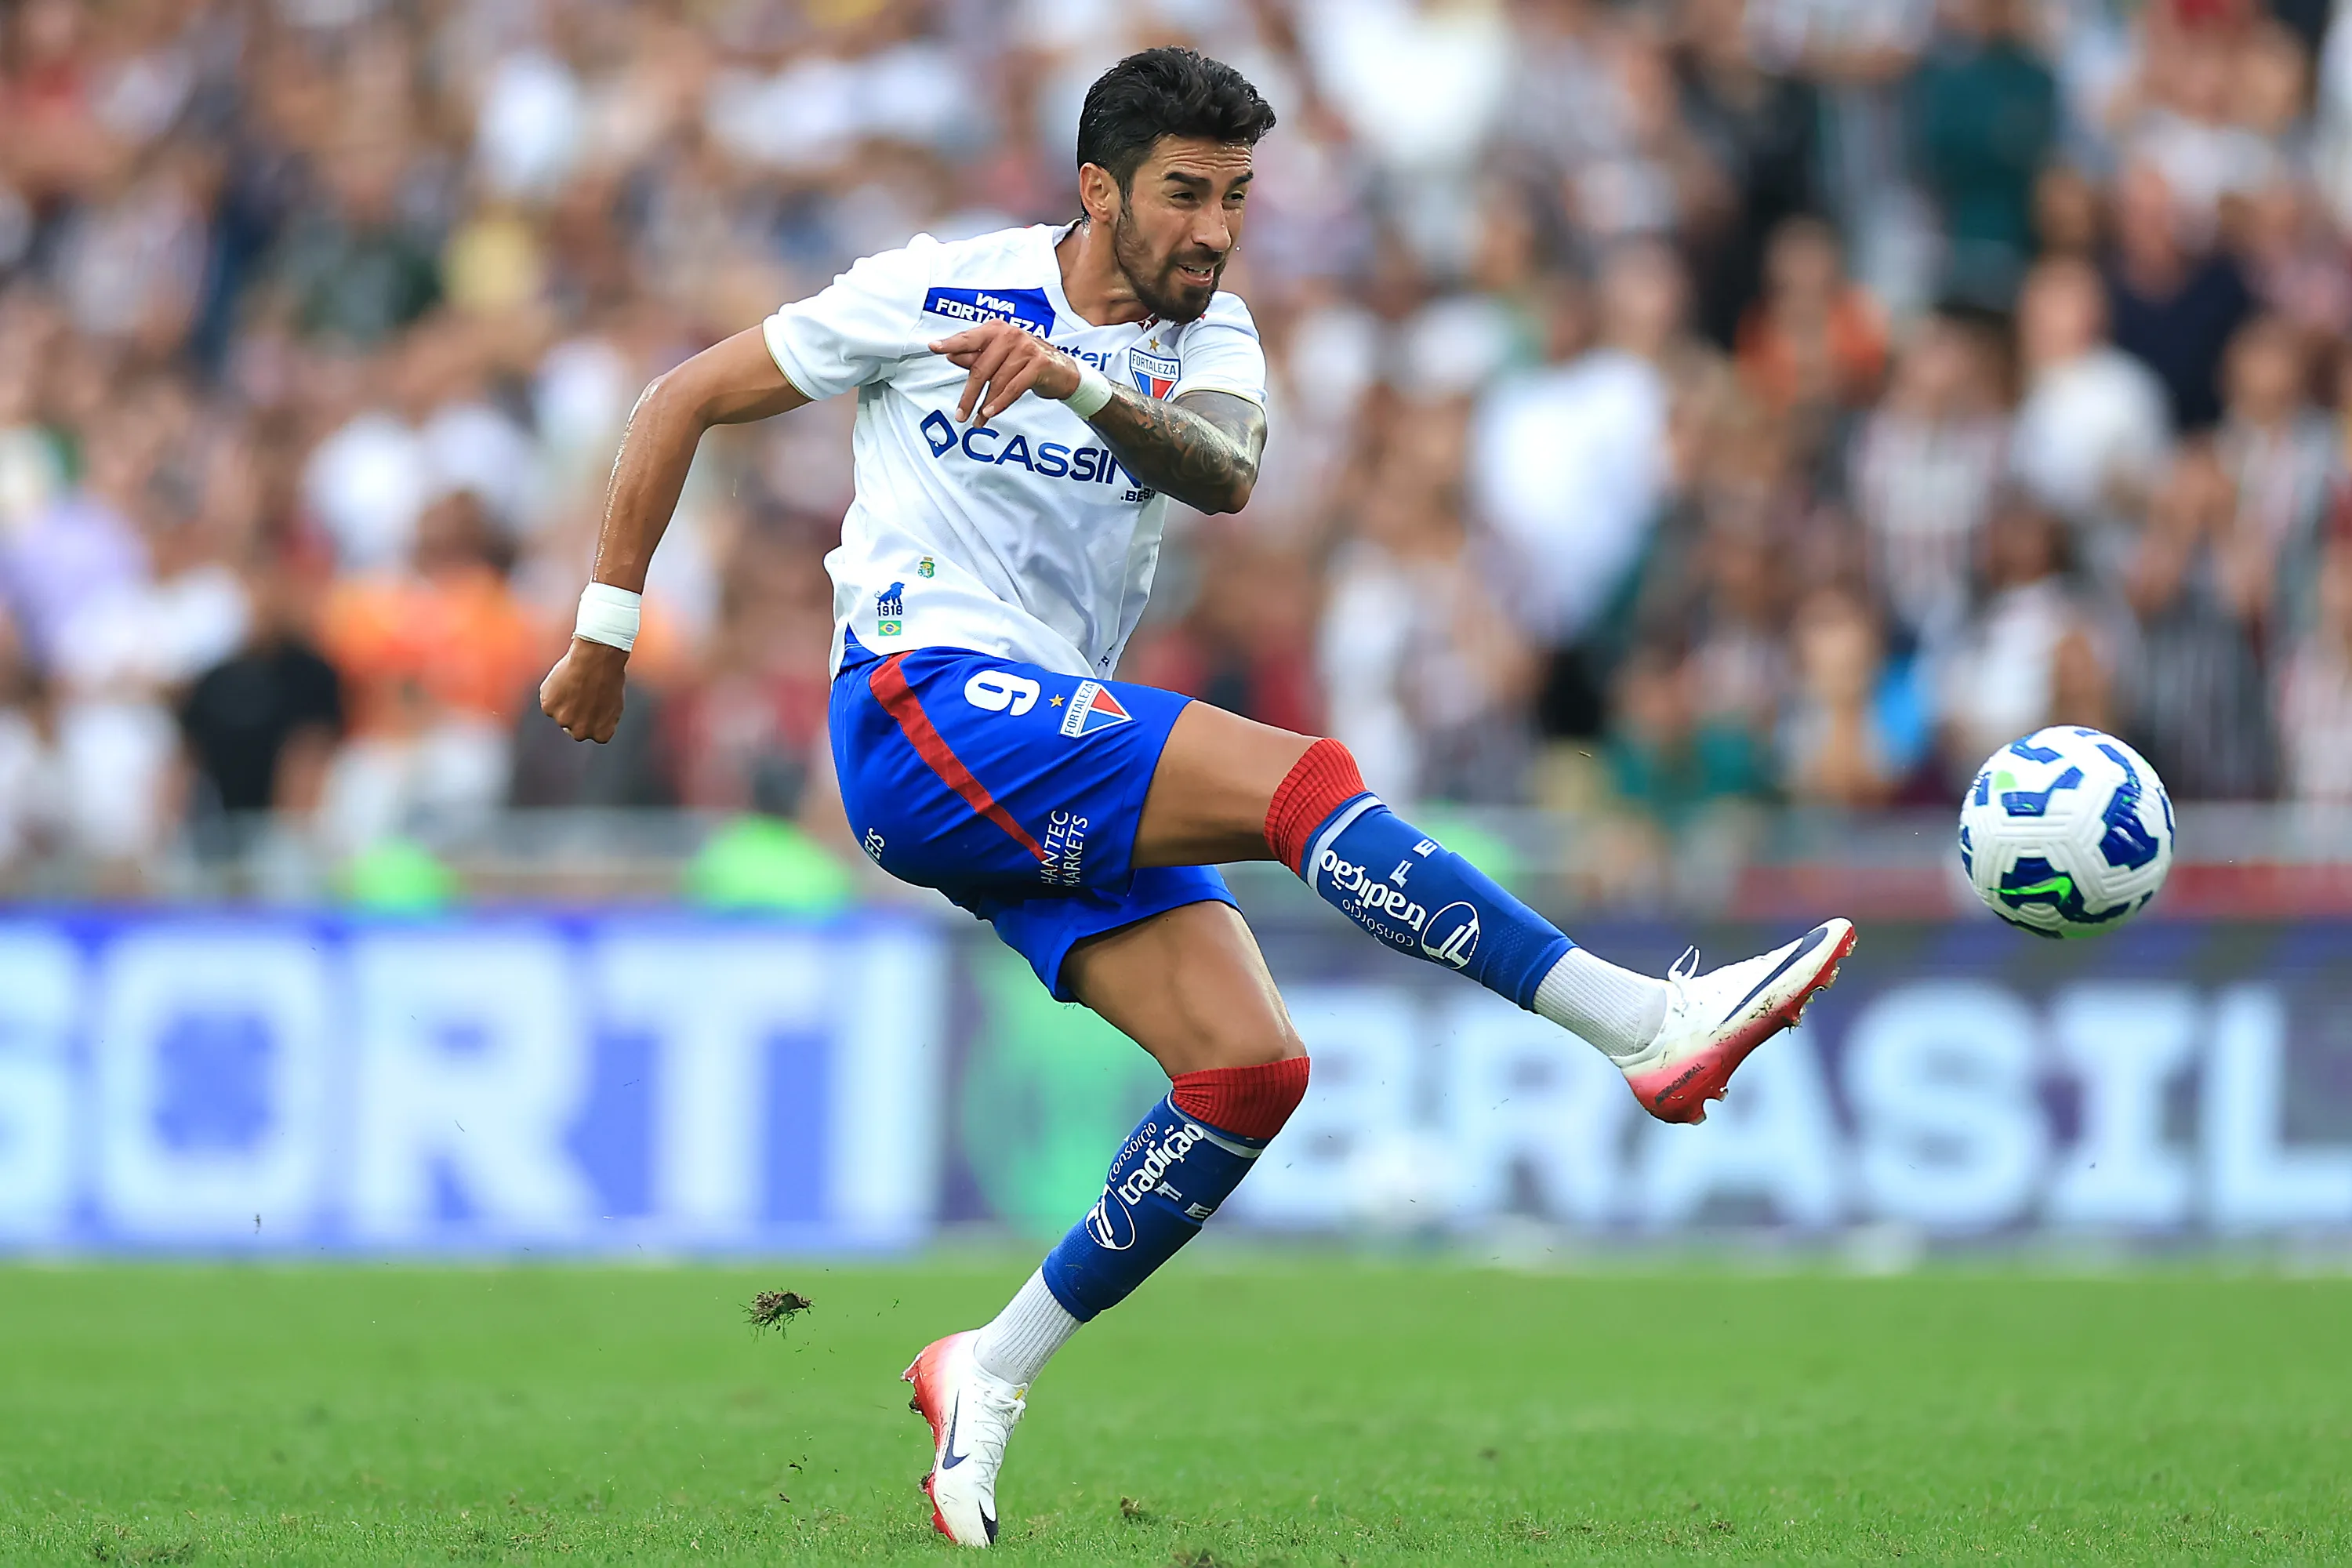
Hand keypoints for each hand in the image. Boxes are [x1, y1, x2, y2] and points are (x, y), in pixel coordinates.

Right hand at [539, 638, 629, 742]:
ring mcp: (563, 721)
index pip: (591, 732)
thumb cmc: (609, 678)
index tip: (591, 701)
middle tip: (580, 693)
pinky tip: (565, 679)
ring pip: (559, 713)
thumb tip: (593, 723)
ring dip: (563, 702)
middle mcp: (581, 733)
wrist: (596, 660)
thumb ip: (602, 720)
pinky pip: (548, 701)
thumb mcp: (614, 705)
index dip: (589, 715)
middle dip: (574, 712)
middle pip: (572, 725)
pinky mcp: (548, 708)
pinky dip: (553, 692)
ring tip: (575, 683)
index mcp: (601, 734)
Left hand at [930, 320, 1081, 422]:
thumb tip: (951, 355)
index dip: (951, 343)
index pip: (969, 338)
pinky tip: (990, 413)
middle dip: (969, 395)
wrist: (1061, 370)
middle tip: (960, 414)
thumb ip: (975, 356)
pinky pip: (1014, 388)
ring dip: (985, 404)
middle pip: (981, 368)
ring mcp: (1025, 348)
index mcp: (996, 329)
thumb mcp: (999, 357)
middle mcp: (1009, 335)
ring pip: (997, 381)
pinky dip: (1000, 403)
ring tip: (977, 420)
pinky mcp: (1038, 364)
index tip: (933, 347)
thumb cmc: (1026, 361)